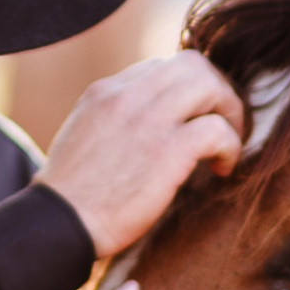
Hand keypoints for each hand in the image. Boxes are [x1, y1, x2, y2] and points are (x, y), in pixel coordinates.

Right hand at [36, 52, 246, 256]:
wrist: (59, 224)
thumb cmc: (70, 196)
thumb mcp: (84, 137)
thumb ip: (114, 121)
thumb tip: (147, 127)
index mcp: (105, 92)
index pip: (160, 67)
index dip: (185, 91)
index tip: (193, 118)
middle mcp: (127, 96)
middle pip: (192, 64)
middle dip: (216, 91)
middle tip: (223, 124)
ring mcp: (148, 120)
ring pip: (209, 85)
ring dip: (229, 113)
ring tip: (226, 145)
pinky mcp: (167, 151)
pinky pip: (217, 130)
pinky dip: (231, 146)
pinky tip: (222, 169)